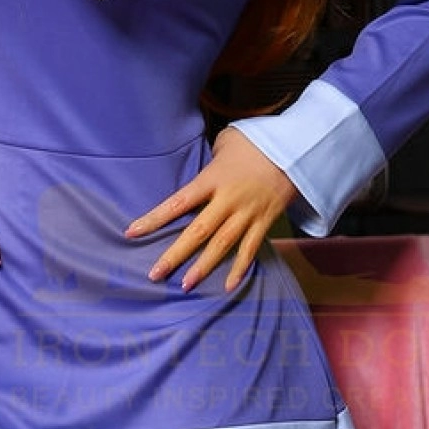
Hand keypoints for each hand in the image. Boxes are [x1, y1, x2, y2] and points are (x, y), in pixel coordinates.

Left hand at [125, 127, 296, 291]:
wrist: (296, 149)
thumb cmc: (257, 142)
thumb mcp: (227, 142)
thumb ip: (208, 159)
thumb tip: (200, 172)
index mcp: (213, 180)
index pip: (177, 202)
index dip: (154, 219)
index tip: (132, 233)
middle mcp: (228, 200)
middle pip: (197, 231)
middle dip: (174, 255)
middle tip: (155, 274)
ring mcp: (247, 213)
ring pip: (222, 245)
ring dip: (203, 267)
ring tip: (185, 285)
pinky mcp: (264, 222)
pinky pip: (250, 249)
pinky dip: (240, 268)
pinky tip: (228, 286)